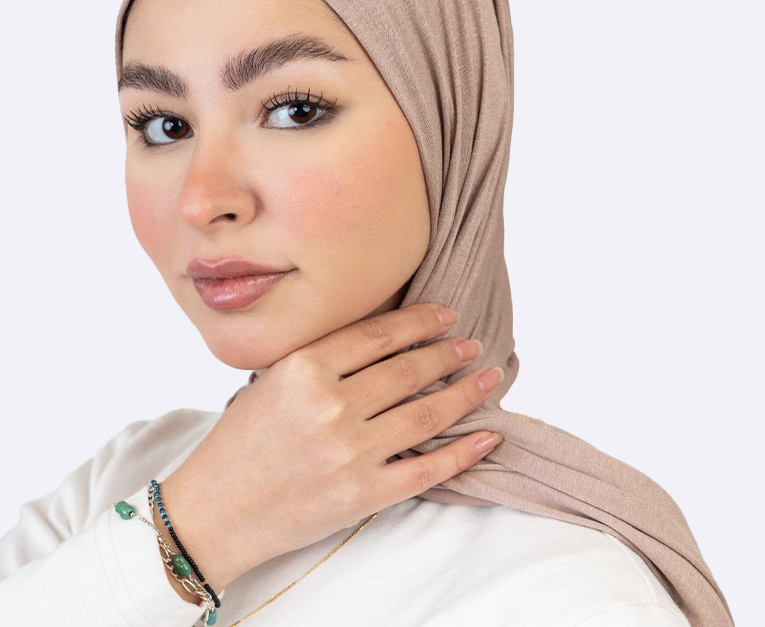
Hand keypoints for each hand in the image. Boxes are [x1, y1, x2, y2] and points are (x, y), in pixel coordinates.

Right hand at [159, 302, 503, 591]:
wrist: (214, 510)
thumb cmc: (239, 442)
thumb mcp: (271, 382)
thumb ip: (322, 360)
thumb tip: (385, 342)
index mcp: (304, 370)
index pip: (378, 335)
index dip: (420, 322)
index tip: (446, 315)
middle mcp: (330, 406)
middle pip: (408, 370)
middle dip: (448, 353)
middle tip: (471, 345)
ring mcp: (348, 453)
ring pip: (425, 415)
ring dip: (465, 393)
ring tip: (488, 377)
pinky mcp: (361, 495)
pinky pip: (425, 470)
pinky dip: (462, 453)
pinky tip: (488, 436)